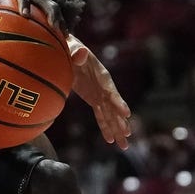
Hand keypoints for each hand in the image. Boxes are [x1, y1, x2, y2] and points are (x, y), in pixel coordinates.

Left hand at [67, 35, 131, 149]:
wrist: (67, 50)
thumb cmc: (70, 47)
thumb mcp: (71, 47)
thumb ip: (75, 52)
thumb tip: (81, 53)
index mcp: (101, 75)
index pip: (111, 90)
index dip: (118, 102)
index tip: (126, 113)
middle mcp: (104, 87)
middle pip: (114, 107)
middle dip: (121, 121)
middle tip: (127, 135)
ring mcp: (100, 94)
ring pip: (110, 115)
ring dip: (116, 129)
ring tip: (124, 146)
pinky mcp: (93, 99)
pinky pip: (101, 115)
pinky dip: (105, 127)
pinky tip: (111, 140)